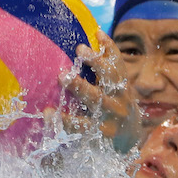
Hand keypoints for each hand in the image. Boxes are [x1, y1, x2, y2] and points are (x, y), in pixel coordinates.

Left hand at [59, 30, 142, 151]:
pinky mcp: (98, 137)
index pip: (118, 66)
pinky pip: (80, 128)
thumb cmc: (116, 109)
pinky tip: (48, 113)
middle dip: (96, 64)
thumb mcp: (118, 90)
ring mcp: (109, 120)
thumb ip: (108, 68)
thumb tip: (97, 34)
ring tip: (62, 76)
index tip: (97, 33)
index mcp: (122, 90)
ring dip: (79, 87)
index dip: (110, 49)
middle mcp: (118, 103)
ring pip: (96, 100)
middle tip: (79, 50)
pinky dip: (64, 121)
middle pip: (109, 80)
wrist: (129, 143)